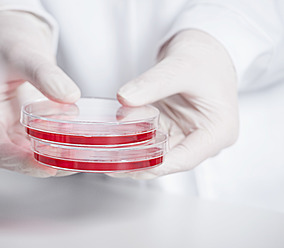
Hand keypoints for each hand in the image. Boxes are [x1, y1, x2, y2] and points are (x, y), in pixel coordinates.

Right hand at [0, 11, 80, 176]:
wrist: (8, 37)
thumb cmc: (5, 43)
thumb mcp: (22, 52)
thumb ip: (43, 73)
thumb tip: (69, 96)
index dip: (21, 162)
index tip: (48, 166)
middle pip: (14, 158)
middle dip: (43, 165)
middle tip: (72, 163)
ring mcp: (8, 127)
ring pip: (29, 155)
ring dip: (53, 159)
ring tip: (79, 157)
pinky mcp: (24, 125)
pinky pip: (40, 142)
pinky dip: (58, 146)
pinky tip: (77, 144)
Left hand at [110, 30, 238, 178]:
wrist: (205, 48)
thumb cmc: (205, 57)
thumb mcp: (180, 67)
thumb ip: (152, 84)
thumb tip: (124, 99)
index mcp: (218, 131)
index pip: (185, 158)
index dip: (156, 165)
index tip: (129, 164)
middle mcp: (202, 138)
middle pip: (168, 159)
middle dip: (138, 162)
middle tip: (110, 163)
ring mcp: (184, 134)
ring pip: (155, 151)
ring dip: (132, 152)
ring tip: (106, 154)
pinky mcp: (170, 127)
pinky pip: (149, 138)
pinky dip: (133, 138)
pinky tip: (114, 139)